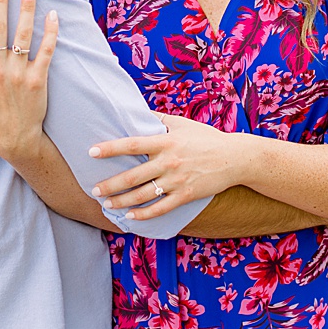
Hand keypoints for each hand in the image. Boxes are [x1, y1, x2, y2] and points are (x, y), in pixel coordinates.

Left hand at [89, 113, 252, 220]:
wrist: (235, 158)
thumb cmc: (206, 138)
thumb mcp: (181, 124)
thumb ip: (158, 120)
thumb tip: (135, 111)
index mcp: (166, 142)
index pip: (132, 145)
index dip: (110, 148)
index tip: (92, 152)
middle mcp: (169, 162)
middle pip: (133, 176)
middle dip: (110, 184)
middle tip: (93, 189)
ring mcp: (178, 181)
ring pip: (144, 195)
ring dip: (122, 201)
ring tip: (106, 204)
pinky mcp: (187, 195)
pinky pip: (161, 208)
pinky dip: (144, 214)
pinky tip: (131, 216)